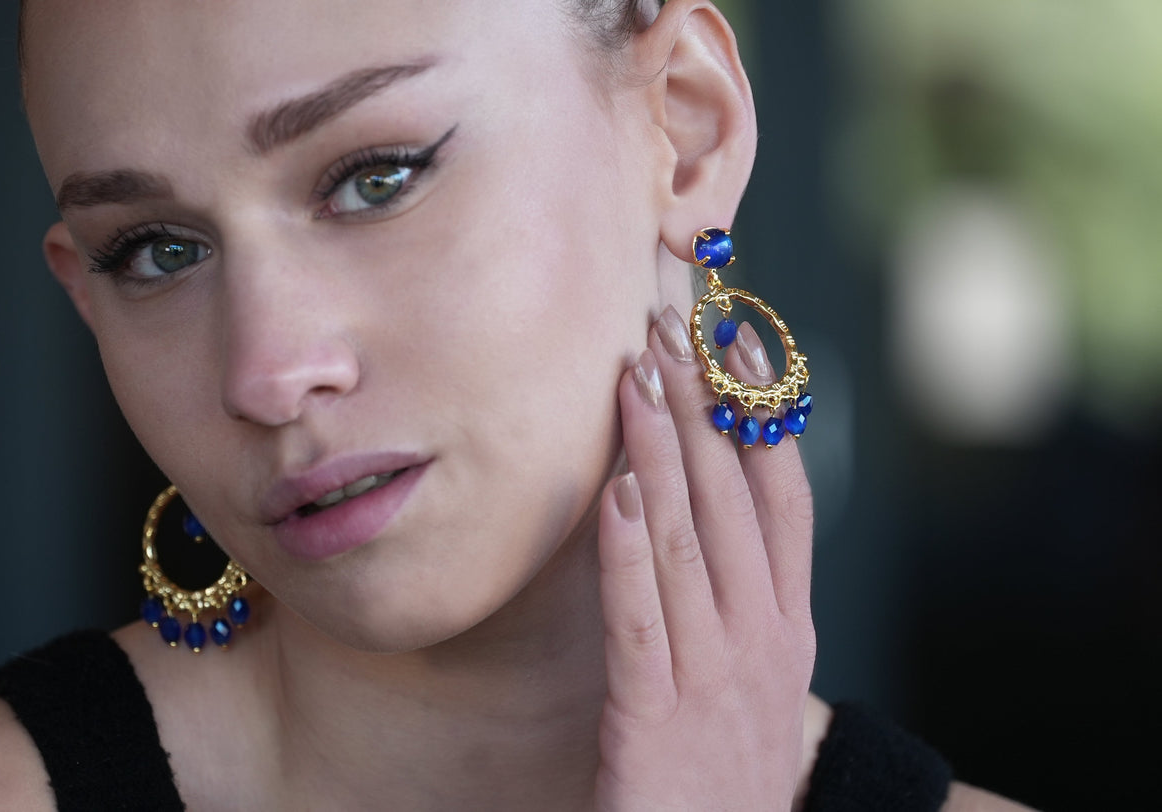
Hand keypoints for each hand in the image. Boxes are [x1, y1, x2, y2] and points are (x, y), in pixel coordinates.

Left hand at [594, 307, 816, 810]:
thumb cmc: (723, 765)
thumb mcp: (752, 676)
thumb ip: (737, 598)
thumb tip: (699, 505)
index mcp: (790, 627)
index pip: (785, 500)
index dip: (765, 417)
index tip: (740, 343)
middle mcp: (763, 642)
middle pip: (734, 502)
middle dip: (701, 409)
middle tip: (669, 331)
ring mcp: (712, 680)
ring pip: (686, 544)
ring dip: (659, 454)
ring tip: (633, 379)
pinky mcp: (653, 721)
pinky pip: (639, 620)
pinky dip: (628, 553)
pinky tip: (614, 494)